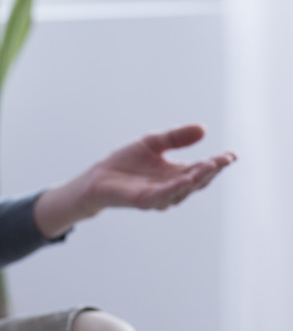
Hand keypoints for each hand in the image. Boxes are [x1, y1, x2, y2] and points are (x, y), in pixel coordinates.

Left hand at [34, 124, 236, 237]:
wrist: (98, 176)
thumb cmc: (126, 161)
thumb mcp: (154, 142)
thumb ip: (176, 137)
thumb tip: (203, 129)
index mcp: (178, 173)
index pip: (203, 169)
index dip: (218, 163)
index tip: (232, 155)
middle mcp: (172, 187)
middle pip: (198, 181)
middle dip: (212, 171)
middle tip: (224, 160)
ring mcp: (159, 195)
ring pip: (183, 190)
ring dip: (197, 179)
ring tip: (209, 166)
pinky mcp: (144, 200)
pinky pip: (162, 196)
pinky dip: (174, 188)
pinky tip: (185, 179)